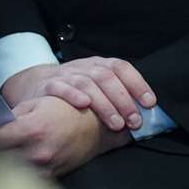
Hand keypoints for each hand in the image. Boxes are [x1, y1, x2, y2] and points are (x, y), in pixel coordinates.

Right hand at [0, 57, 156, 131]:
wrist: (38, 84)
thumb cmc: (76, 90)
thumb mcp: (97, 87)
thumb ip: (118, 95)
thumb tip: (144, 114)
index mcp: (100, 64)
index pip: (122, 68)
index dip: (138, 84)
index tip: (150, 103)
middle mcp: (85, 67)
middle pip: (107, 77)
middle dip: (124, 100)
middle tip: (134, 121)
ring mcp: (66, 74)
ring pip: (87, 83)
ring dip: (104, 104)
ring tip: (116, 123)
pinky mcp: (48, 85)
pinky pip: (60, 87)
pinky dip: (72, 94)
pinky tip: (84, 105)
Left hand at [0, 95, 130, 176]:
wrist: (99, 126)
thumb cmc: (68, 109)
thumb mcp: (39, 103)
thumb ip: (12, 115)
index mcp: (32, 130)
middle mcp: (36, 152)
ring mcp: (43, 168)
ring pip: (5, 172)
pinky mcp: (49, 177)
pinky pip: (22, 179)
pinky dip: (11, 174)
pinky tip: (4, 168)